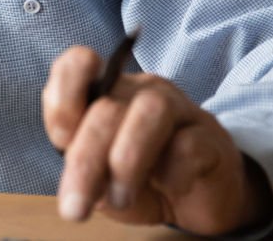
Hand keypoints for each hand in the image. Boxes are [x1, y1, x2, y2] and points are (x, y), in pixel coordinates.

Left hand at [42, 46, 272, 234]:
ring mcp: (180, 109)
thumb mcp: (99, 176)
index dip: (63, 97)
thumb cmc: (140, 180)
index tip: (60, 139)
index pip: (77, 65)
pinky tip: (170, 189)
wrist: (197, 200)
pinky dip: (172, 173)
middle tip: (77, 206)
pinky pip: (189, 145)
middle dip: (86, 160)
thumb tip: (78, 174)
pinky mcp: (212, 138)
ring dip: (128, 162)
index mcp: (105, 92)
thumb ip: (82, 166)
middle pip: (107, 108)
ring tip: (122, 198)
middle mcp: (140, 91)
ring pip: (151, 111)